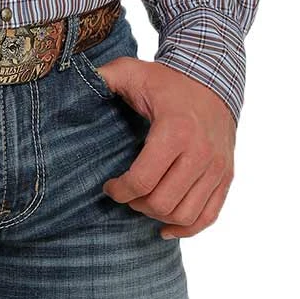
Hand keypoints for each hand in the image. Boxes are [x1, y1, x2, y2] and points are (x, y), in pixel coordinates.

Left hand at [94, 58, 236, 238]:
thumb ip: (102, 77)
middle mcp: (200, 153)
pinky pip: (209, 215)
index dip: (120, 191)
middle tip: (125, 194)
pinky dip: (187, 228)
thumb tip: (73, 81)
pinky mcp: (226, 175)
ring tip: (142, 203)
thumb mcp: (131, 71)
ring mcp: (216, 167)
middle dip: (136, 204)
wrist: (213, 77)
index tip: (108, 186)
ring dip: (158, 216)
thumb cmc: (166, 80)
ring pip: (185, 214)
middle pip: (162, 203)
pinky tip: (166, 226)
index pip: (143, 180)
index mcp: (175, 131)